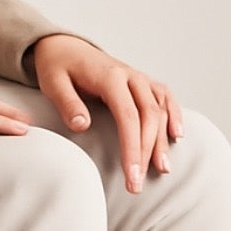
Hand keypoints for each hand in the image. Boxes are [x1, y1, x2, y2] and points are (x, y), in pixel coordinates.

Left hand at [29, 34, 184, 193]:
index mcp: (110, 77)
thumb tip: (82, 125)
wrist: (65, 47)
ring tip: (162, 169)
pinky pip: (164, 97)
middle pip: (149, 116)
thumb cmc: (57, 68)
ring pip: (160, 109)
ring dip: (163, 140)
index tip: (131, 175)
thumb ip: (68, 103)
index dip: (132, 148)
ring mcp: (138, 78)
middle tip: (137, 184)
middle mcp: (130, 76)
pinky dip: (174, 114)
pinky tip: (177, 136)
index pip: (128, 117)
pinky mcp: (141, 82)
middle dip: (147, 152)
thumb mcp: (54, 84)